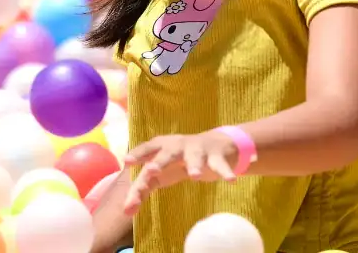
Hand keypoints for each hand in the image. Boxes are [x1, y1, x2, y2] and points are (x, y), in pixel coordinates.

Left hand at [123, 131, 238, 213]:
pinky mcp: (216, 156)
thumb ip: (142, 189)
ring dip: (194, 165)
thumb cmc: (178, 162)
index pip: (147, 149)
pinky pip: (220, 165)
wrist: (215, 146)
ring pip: (195, 157)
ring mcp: (197, 149)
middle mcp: (178, 145)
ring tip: (194, 175)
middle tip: (152, 170)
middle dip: (160, 161)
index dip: (138, 154)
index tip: (127, 161)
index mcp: (161, 146)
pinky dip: (225, 172)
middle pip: (167, 152)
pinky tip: (231, 180)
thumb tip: (126, 211)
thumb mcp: (160, 173)